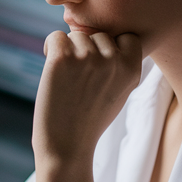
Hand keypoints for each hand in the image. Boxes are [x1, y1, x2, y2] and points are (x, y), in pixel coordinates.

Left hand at [34, 30, 141, 167]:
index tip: (102, 68)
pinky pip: (55, 37)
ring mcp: (88, 57)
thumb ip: (119, 64)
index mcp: (132, 69)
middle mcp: (113, 61)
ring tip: (68, 81)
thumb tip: (106, 35)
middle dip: (88, 51)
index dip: (113, 48)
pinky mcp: (62, 58)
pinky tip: (53, 70)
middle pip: (99, 35)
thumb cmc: (91, 120)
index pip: (127, 37)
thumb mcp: (119, 92)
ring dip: (69, 52)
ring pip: (76, 36)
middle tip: (80, 79)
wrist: (67, 147)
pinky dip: (50, 49)